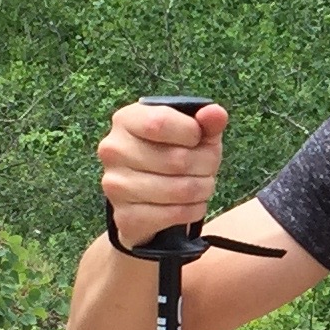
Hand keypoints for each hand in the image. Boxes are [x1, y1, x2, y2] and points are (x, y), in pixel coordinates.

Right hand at [99, 100, 226, 249]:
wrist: (146, 196)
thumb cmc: (171, 153)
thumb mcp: (192, 133)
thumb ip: (206, 122)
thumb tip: (215, 113)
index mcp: (126, 120)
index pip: (161, 122)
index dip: (192, 132)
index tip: (197, 138)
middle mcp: (114, 150)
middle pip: (177, 159)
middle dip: (206, 166)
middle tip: (206, 168)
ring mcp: (115, 185)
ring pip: (180, 190)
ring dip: (203, 189)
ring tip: (201, 185)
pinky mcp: (124, 216)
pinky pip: (174, 215)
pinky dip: (193, 210)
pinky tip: (190, 204)